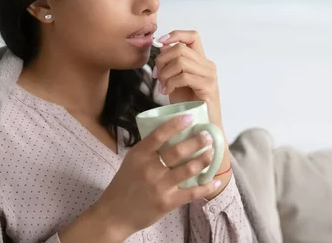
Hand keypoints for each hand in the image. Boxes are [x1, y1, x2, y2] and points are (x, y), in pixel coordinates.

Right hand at [93, 115, 221, 239]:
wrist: (115, 214)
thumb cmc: (125, 184)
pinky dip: (207, 186)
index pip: (160, 134)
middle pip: (179, 151)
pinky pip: (192, 192)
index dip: (177, 124)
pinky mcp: (168, 202)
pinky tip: (216, 180)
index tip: (191, 118)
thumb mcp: (131, 160)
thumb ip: (148, 149)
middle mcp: (150, 168)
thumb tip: (171, 133)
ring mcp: (160, 186)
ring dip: (204, 159)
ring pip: (188, 169)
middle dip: (198, 141)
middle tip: (207, 136)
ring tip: (212, 153)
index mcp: (140, 154)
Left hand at [154, 30, 221, 123]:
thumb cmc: (188, 105)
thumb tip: (162, 47)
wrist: (201, 126)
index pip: (192, 36)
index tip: (160, 42)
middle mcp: (208, 65)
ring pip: (180, 61)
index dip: (175, 34)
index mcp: (201, 61)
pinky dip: (170, 83)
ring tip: (162, 86)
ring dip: (165, 73)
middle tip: (157, 76)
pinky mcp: (208, 87)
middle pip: (180, 48)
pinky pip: (184, 76)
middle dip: (162, 60)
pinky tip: (167, 92)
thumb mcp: (176, 80)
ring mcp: (209, 76)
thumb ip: (172, 64)